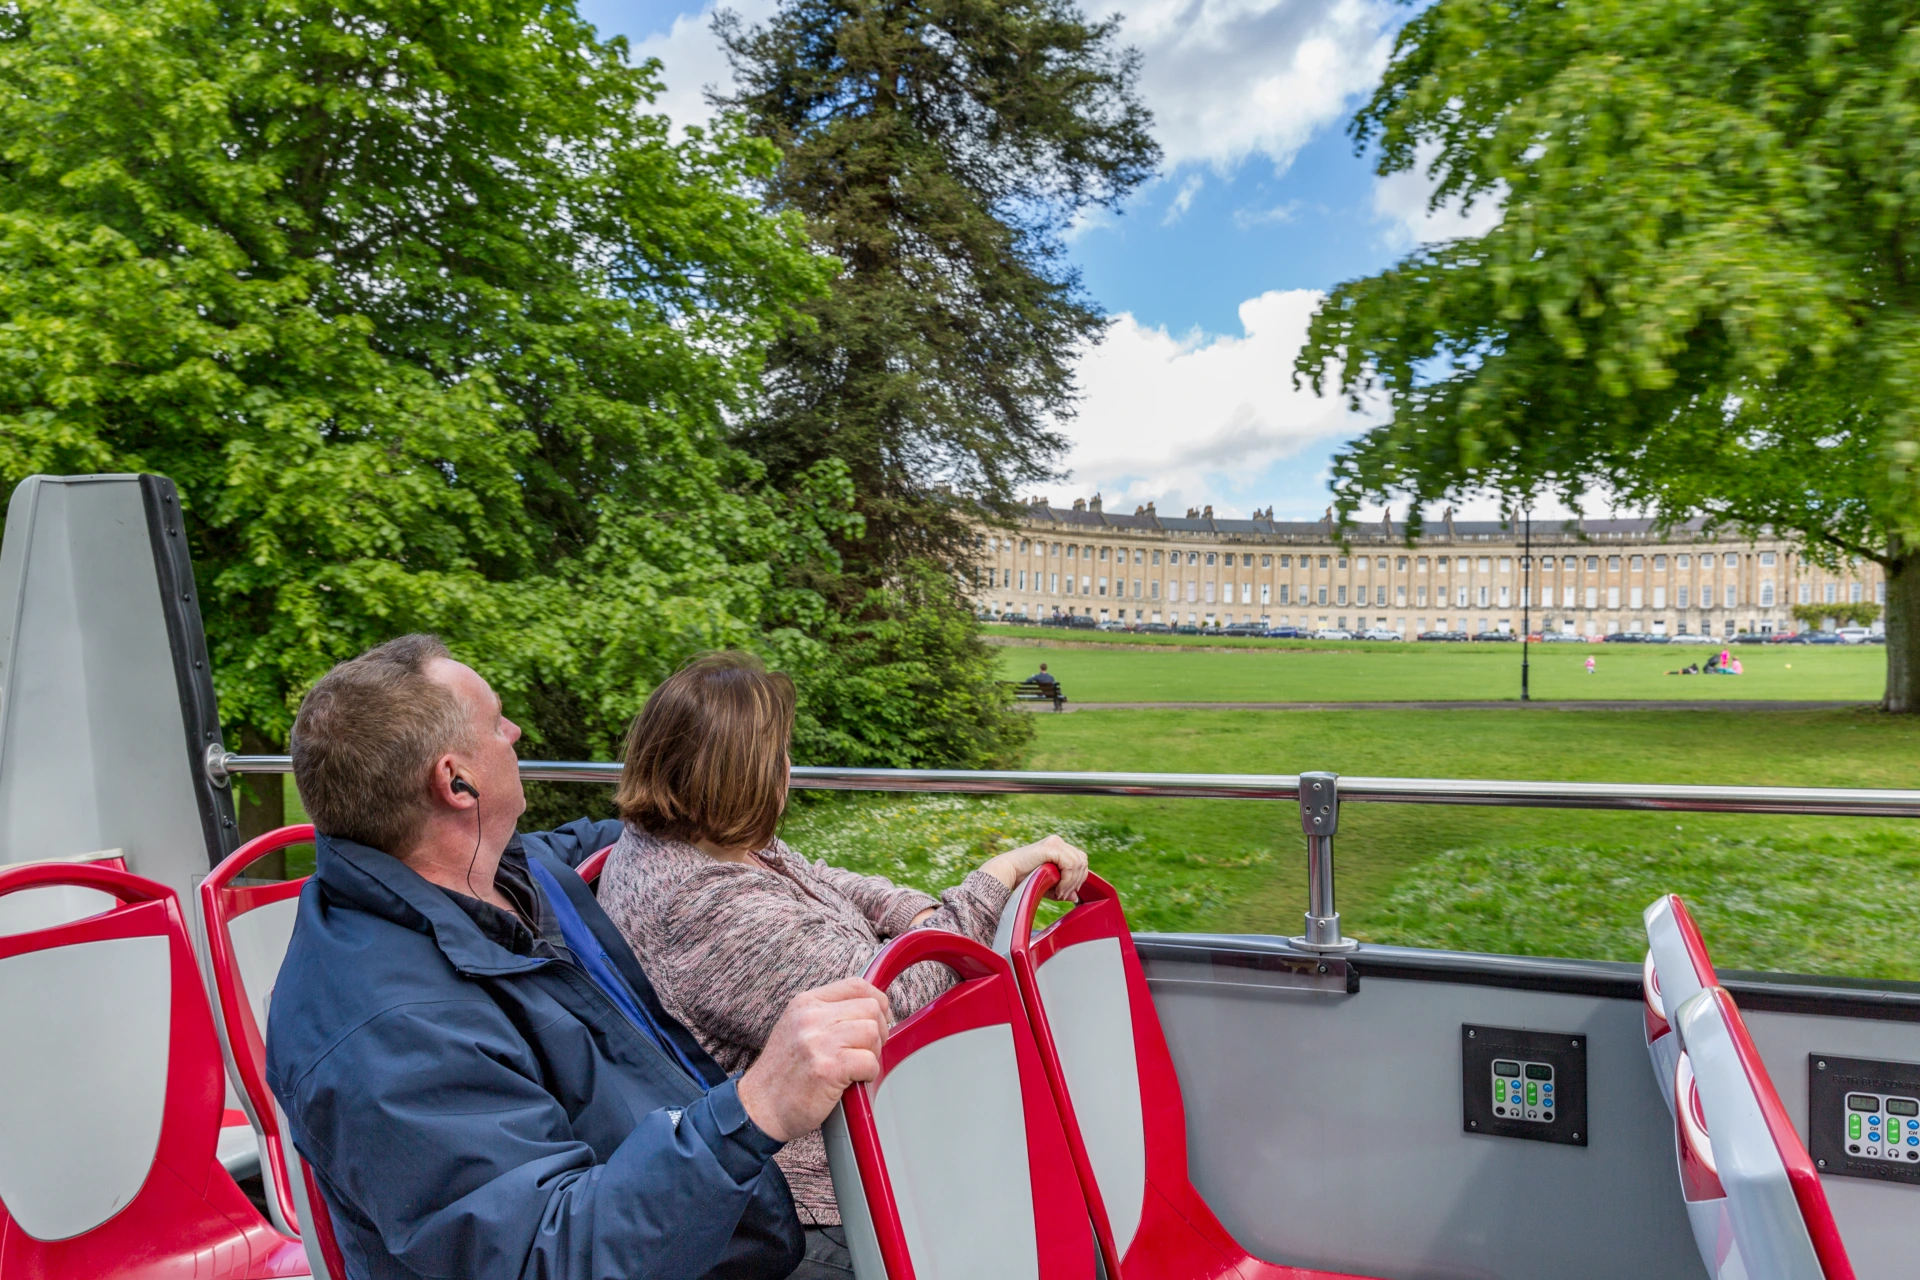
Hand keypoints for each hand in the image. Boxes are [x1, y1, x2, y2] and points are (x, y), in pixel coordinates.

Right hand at [737, 978, 889, 1142]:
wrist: (760, 1108)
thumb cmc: (783, 1074)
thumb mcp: (798, 1028)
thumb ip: (828, 1014)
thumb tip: (872, 1009)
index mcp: (806, 1003)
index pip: (857, 985)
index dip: (876, 1002)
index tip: (878, 1019)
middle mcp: (812, 1017)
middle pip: (871, 1008)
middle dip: (878, 1031)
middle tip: (864, 1051)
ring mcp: (819, 1041)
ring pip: (873, 1032)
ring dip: (872, 1053)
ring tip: (856, 1067)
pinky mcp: (828, 1068)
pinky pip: (870, 1061)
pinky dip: (869, 1074)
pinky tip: (853, 1081)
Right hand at [981, 834, 1088, 901]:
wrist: (1007, 873)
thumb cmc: (1024, 879)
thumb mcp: (1047, 884)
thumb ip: (1062, 888)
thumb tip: (1075, 896)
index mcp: (1058, 847)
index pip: (1080, 860)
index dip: (1078, 877)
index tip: (1067, 891)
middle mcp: (1058, 842)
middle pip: (1082, 860)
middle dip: (1077, 880)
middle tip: (1063, 894)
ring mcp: (1055, 842)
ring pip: (1078, 863)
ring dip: (1071, 882)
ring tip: (1059, 893)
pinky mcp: (1051, 846)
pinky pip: (1070, 864)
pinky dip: (1067, 880)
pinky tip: (1058, 889)